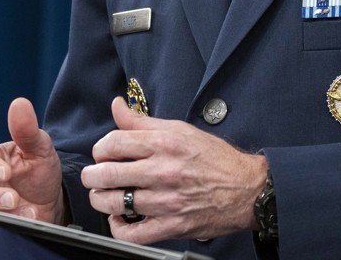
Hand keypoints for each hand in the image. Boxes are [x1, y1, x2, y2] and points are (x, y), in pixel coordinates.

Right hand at [0, 97, 65, 223]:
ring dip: (0, 212)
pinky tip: (30, 217)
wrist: (54, 200)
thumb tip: (19, 103)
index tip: (6, 172)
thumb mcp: (39, 147)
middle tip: (13, 198)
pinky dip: (11, 223)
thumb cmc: (41, 169)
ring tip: (26, 210)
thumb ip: (27, 129)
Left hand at [81, 97, 267, 242]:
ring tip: (104, 195)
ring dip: (101, 200)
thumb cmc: (215, 158)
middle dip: (92, 176)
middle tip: (94, 176)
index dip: (99, 149)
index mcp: (164, 144)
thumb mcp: (180, 130)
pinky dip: (118, 228)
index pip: (113, 143)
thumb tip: (118, 106)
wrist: (247, 189)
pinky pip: (132, 234)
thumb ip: (143, 121)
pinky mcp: (171, 226)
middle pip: (106, 174)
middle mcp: (163, 171)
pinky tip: (121, 219)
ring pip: (114, 204)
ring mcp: (166, 201)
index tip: (102, 154)